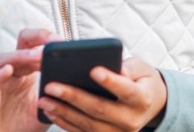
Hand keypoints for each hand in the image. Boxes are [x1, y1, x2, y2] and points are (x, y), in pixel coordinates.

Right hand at [0, 28, 61, 131]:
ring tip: (39, 56)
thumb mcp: (46, 110)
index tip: (64, 43)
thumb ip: (58, 97)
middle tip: (54, 41)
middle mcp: (12, 72)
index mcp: (27, 72)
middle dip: (37, 38)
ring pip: (4, 59)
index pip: (35, 46)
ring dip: (22, 56)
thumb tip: (79, 88)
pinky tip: (8, 70)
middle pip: (21, 44)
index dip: (48, 41)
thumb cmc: (21, 125)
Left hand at [37, 57, 166, 131]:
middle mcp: (131, 120)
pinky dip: (65, 123)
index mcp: (142, 99)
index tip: (93, 70)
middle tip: (51, 86)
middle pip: (100, 109)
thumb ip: (128, 67)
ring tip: (44, 100)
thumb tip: (115, 68)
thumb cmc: (140, 80)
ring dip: (63, 113)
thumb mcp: (140, 69)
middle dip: (73, 97)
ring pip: (88, 125)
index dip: (111, 81)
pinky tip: (51, 112)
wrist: (149, 104)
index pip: (126, 90)